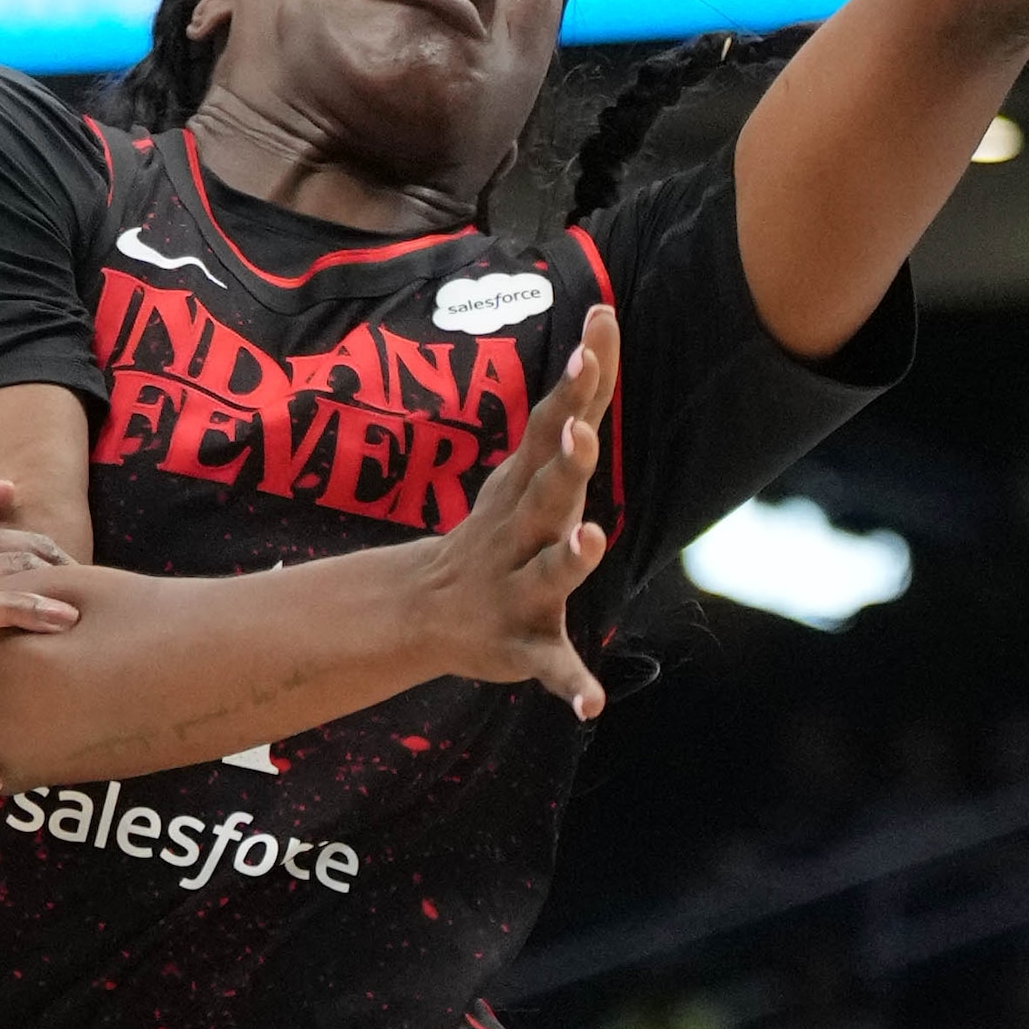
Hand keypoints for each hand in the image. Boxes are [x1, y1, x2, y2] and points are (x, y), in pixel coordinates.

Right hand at [402, 304, 616, 715]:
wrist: (427, 612)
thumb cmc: (499, 532)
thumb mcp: (525, 471)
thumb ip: (571, 408)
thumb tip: (602, 323)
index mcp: (525, 489)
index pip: (554, 425)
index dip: (577, 384)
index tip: (595, 330)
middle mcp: (520, 532)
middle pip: (546, 492)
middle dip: (566, 464)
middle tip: (584, 433)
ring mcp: (519, 588)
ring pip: (548, 573)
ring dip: (568, 558)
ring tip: (590, 538)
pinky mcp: (523, 645)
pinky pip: (551, 666)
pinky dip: (570, 686)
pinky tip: (592, 705)